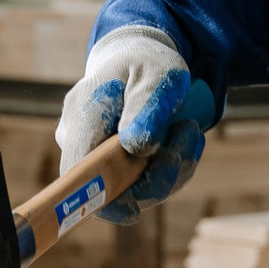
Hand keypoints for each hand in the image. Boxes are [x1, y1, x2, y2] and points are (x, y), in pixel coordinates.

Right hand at [55, 26, 215, 221]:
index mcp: (83, 112)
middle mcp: (79, 137)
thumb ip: (148, 106)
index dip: (99, 198)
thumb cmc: (146, 62)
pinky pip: (142, 181)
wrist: (141, 59)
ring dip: (169, 168)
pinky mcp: (113, 162)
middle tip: (190, 134)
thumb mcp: (157, 73)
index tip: (134, 208)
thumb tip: (136, 146)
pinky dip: (168, 166)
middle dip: (157, 174)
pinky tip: (184, 140)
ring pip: (132, 187)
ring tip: (189, 129)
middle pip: (109, 185)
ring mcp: (94, 152)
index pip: (78, 170)